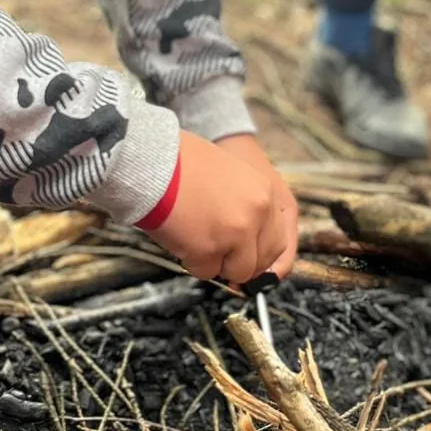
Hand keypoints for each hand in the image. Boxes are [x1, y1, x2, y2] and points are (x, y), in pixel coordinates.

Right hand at [146, 131, 298, 284]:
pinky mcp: (208, 250)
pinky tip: (181, 239)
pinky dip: (192, 262)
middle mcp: (256, 215)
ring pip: (237, 272)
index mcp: (265, 193)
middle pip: (261, 261)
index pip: (277, 240)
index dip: (259, 253)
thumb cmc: (182, 161)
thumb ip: (246, 205)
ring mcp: (234, 234)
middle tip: (219, 254)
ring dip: (218, 263)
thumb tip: (248, 239)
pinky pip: (206, 272)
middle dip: (240, 263)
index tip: (245, 257)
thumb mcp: (230, 174)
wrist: (152, 158)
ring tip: (196, 240)